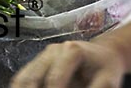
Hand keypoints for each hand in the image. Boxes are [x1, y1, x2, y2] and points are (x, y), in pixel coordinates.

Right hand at [10, 39, 126, 87]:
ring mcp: (43, 55)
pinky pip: (22, 78)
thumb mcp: (108, 81)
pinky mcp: (37, 63)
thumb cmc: (106, 67)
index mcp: (71, 51)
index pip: (54, 80)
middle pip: (33, 79)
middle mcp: (53, 50)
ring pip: (23, 78)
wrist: (103, 54)